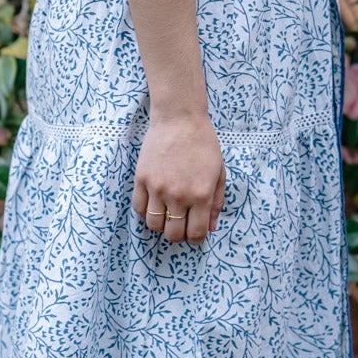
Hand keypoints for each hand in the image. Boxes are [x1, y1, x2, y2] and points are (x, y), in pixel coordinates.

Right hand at [133, 111, 225, 242]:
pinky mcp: (141, 179)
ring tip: (166, 213)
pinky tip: (154, 202)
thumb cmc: (203, 144)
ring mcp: (157, 188)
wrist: (179, 119)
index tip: (194, 232)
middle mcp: (178, 196)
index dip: (195, 238)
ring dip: (161, 224)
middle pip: (172, 234)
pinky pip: (138, 208)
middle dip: (178, 234)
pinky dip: (146, 211)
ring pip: (153, 225)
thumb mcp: (219, 172)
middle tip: (180, 224)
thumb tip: (211, 227)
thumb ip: (216, 202)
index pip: (195, 233)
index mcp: (201, 195)